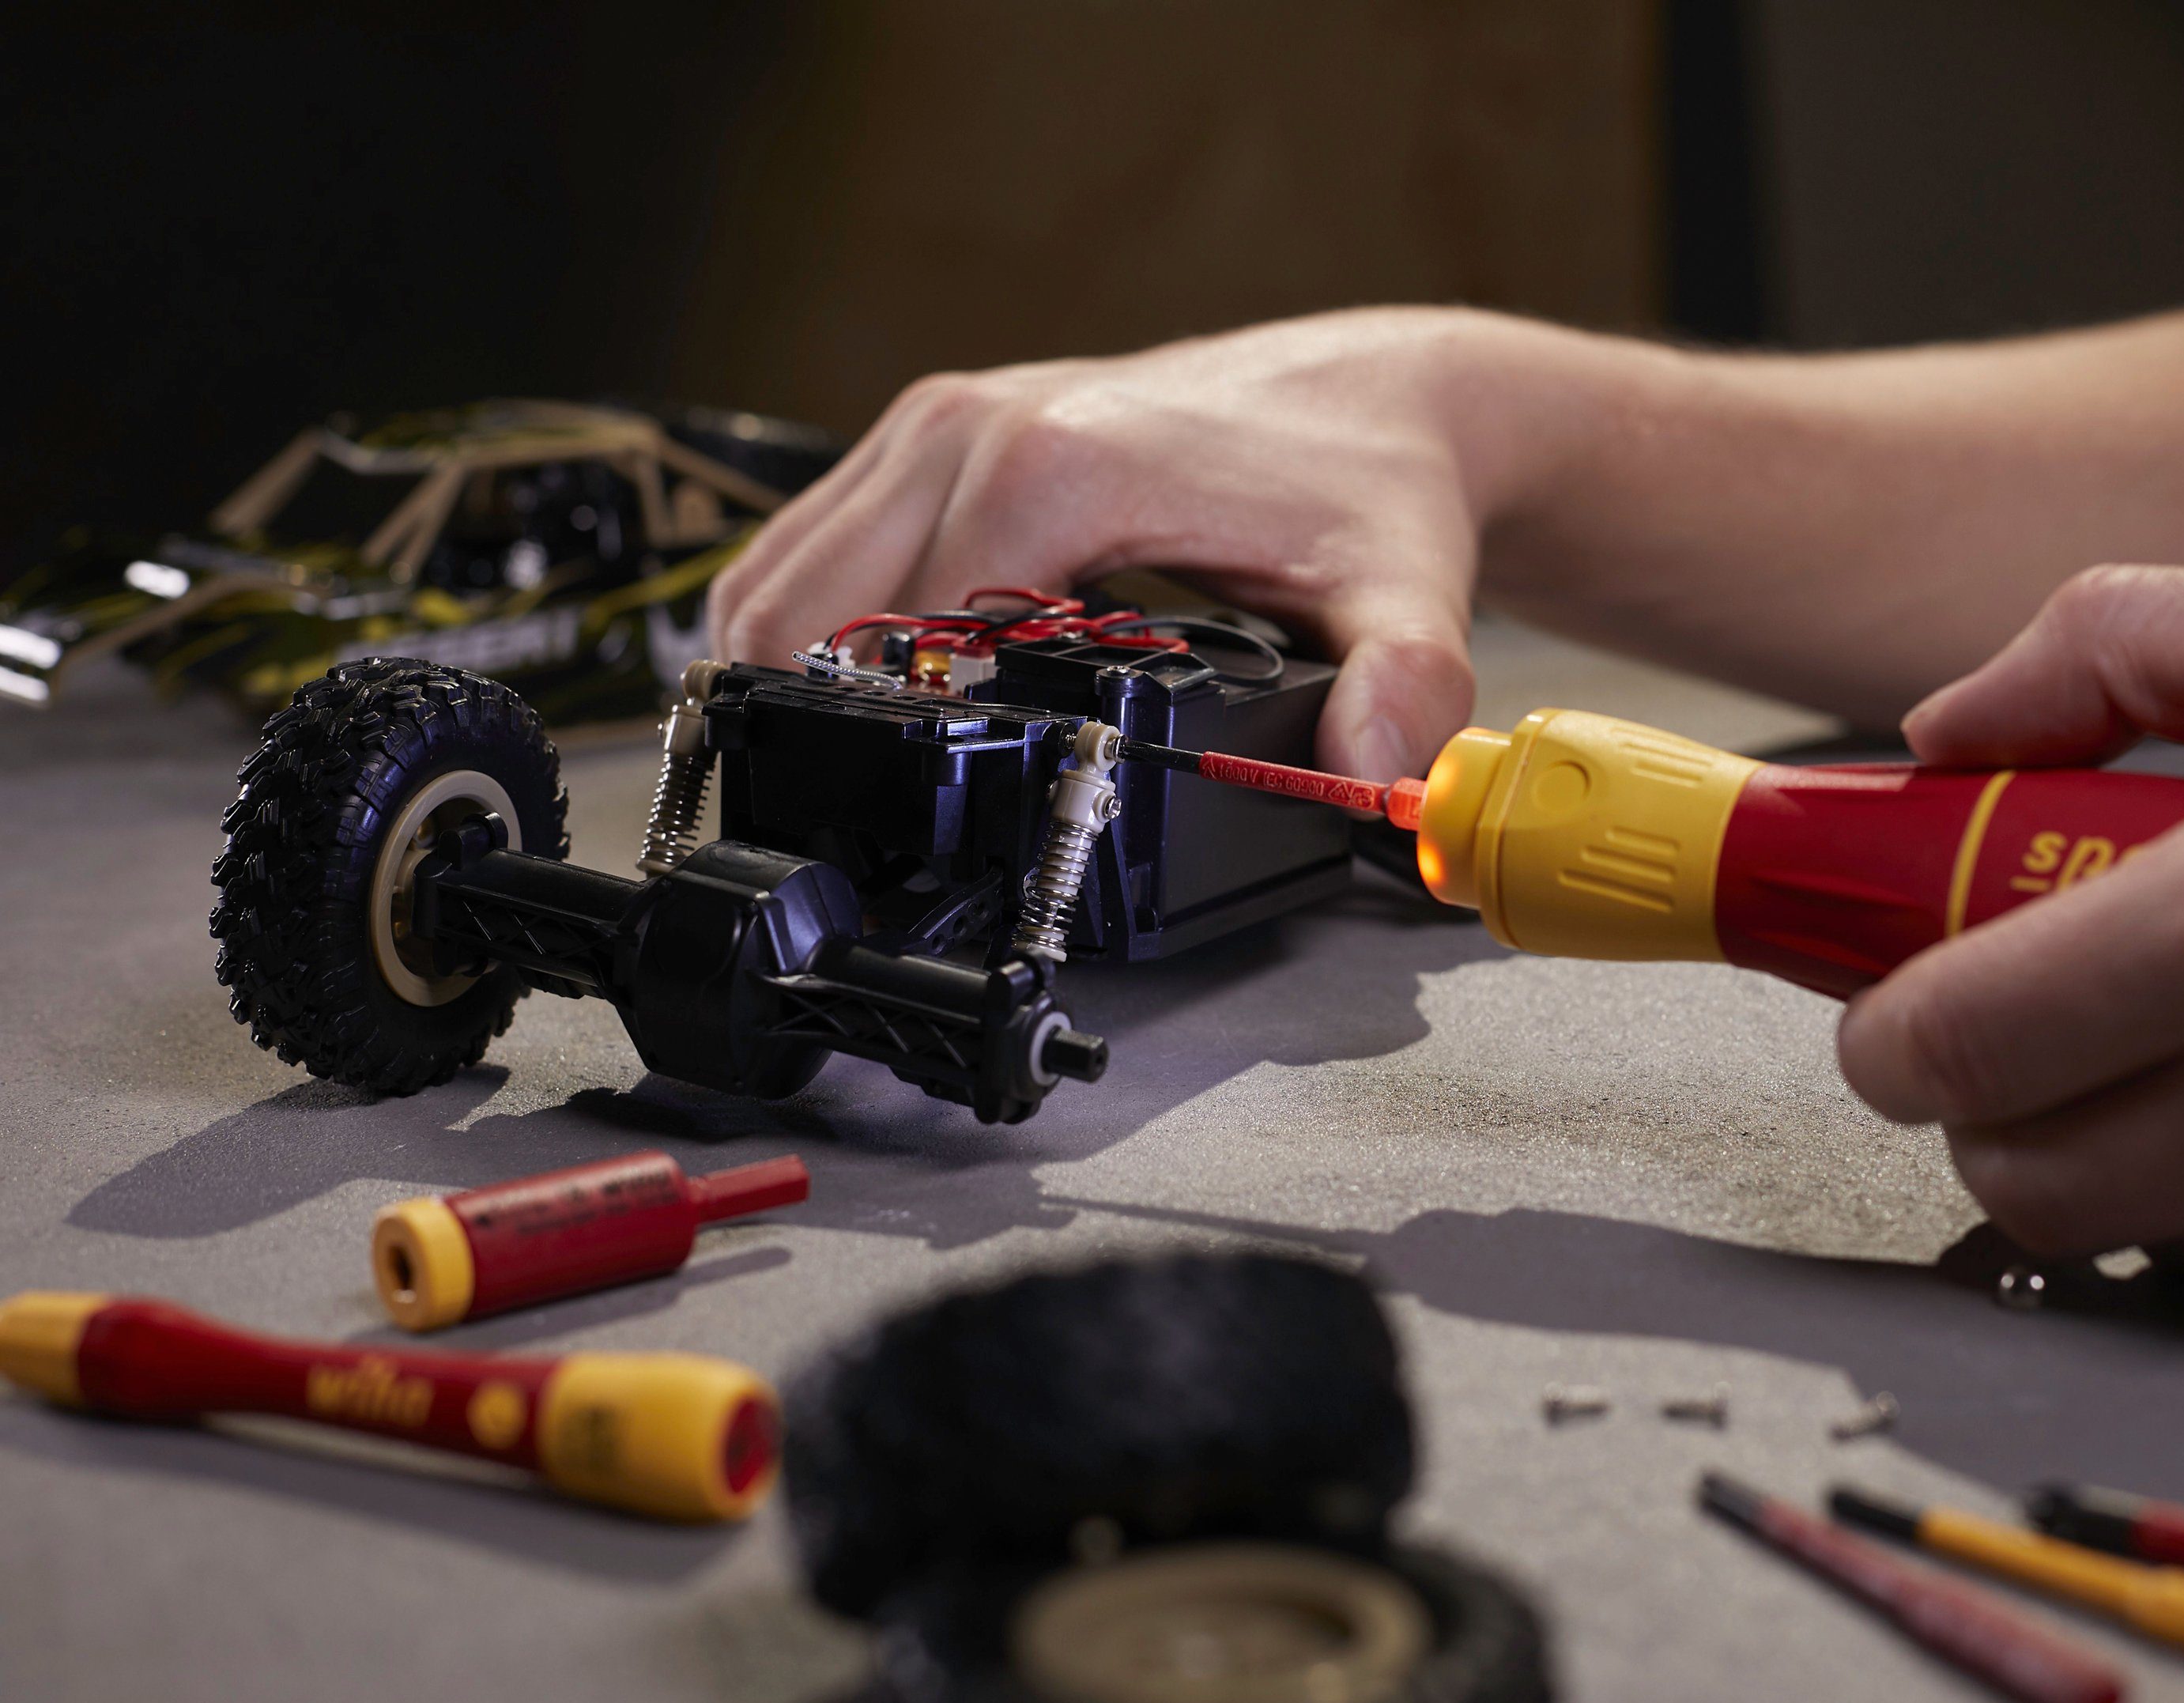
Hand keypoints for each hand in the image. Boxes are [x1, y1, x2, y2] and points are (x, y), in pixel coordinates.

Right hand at [710, 308, 1538, 780]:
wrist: (1378, 393)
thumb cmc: (1371, 489)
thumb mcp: (1400, 596)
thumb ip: (1398, 689)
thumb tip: (1375, 774)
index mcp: (1052, 466)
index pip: (901, 635)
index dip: (906, 747)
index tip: (938, 826)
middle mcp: (968, 426)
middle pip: (802, 610)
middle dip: (817, 727)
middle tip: (873, 823)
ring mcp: (935, 420)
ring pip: (782, 574)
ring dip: (792, 677)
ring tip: (853, 772)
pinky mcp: (929, 430)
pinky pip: (813, 540)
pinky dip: (809, 624)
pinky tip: (859, 695)